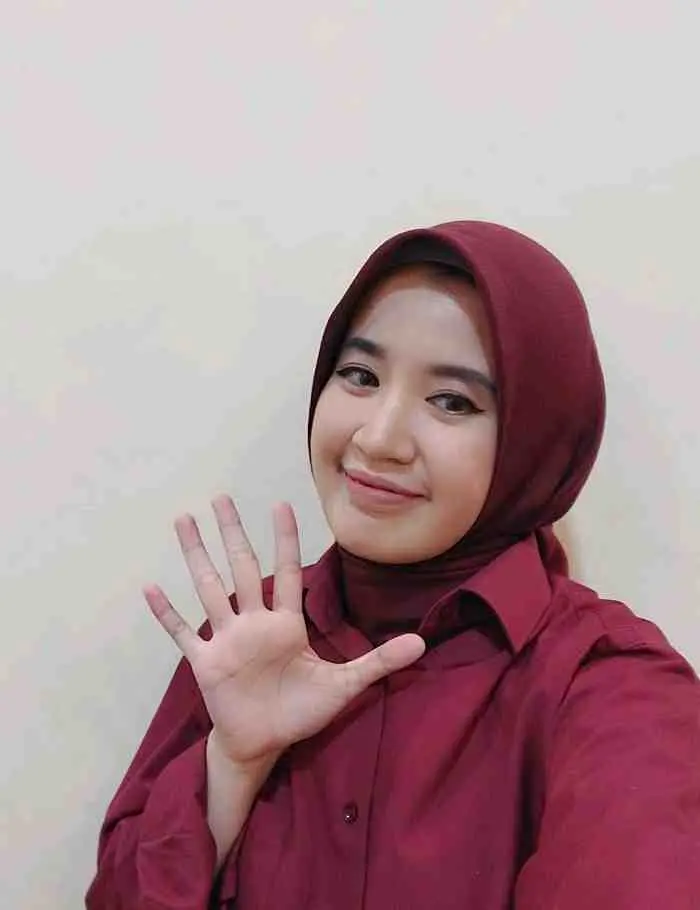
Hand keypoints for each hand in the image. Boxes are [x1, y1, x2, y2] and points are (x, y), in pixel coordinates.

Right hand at [143, 495, 424, 767]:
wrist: (264, 743)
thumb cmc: (301, 712)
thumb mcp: (345, 685)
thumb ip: (379, 662)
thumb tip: (423, 643)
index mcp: (286, 624)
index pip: (286, 572)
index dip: (284, 539)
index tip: (280, 504)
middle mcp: (254, 624)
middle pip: (242, 568)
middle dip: (233, 532)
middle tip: (222, 496)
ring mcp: (227, 641)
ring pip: (209, 589)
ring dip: (196, 556)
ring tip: (183, 521)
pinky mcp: (206, 664)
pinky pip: (182, 634)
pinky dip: (167, 614)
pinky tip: (151, 588)